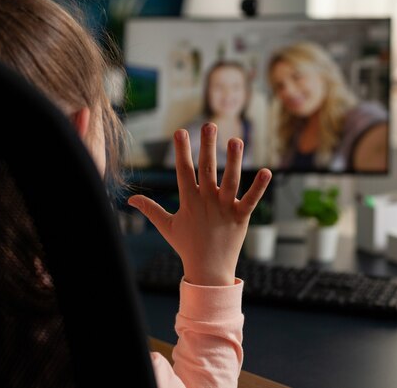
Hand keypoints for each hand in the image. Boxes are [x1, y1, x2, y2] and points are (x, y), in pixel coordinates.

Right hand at [128, 123, 271, 285]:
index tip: (180, 131)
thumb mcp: (167, 226)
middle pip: (207, 169)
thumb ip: (150, 209)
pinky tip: (267, 171)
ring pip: (231, 180)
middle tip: (209, 125)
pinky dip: (259, 187)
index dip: (182, 150)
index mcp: (189, 201)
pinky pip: (251, 200)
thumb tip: (130, 200)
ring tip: (236, 140)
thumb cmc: (187, 246)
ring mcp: (225, 209)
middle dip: (207, 147)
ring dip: (233, 160)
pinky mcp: (240, 217)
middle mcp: (207, 201)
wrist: (208, 271)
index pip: (184, 170)